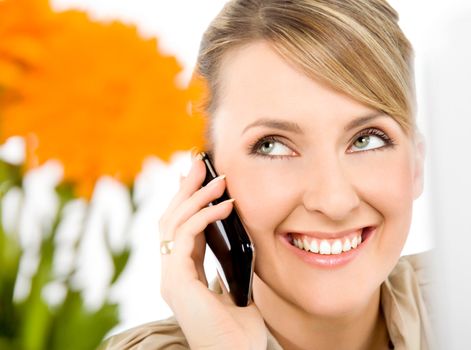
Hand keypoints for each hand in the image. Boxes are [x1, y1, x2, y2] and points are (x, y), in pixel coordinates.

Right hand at [159, 155, 266, 349]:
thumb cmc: (238, 333)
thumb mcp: (236, 290)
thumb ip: (231, 270)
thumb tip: (239, 247)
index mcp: (184, 274)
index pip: (180, 230)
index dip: (189, 202)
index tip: (201, 180)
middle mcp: (171, 273)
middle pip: (169, 219)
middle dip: (184, 189)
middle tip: (198, 163)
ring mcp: (170, 277)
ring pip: (172, 222)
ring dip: (194, 196)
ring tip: (216, 178)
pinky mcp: (176, 281)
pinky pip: (185, 236)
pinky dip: (203, 215)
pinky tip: (224, 205)